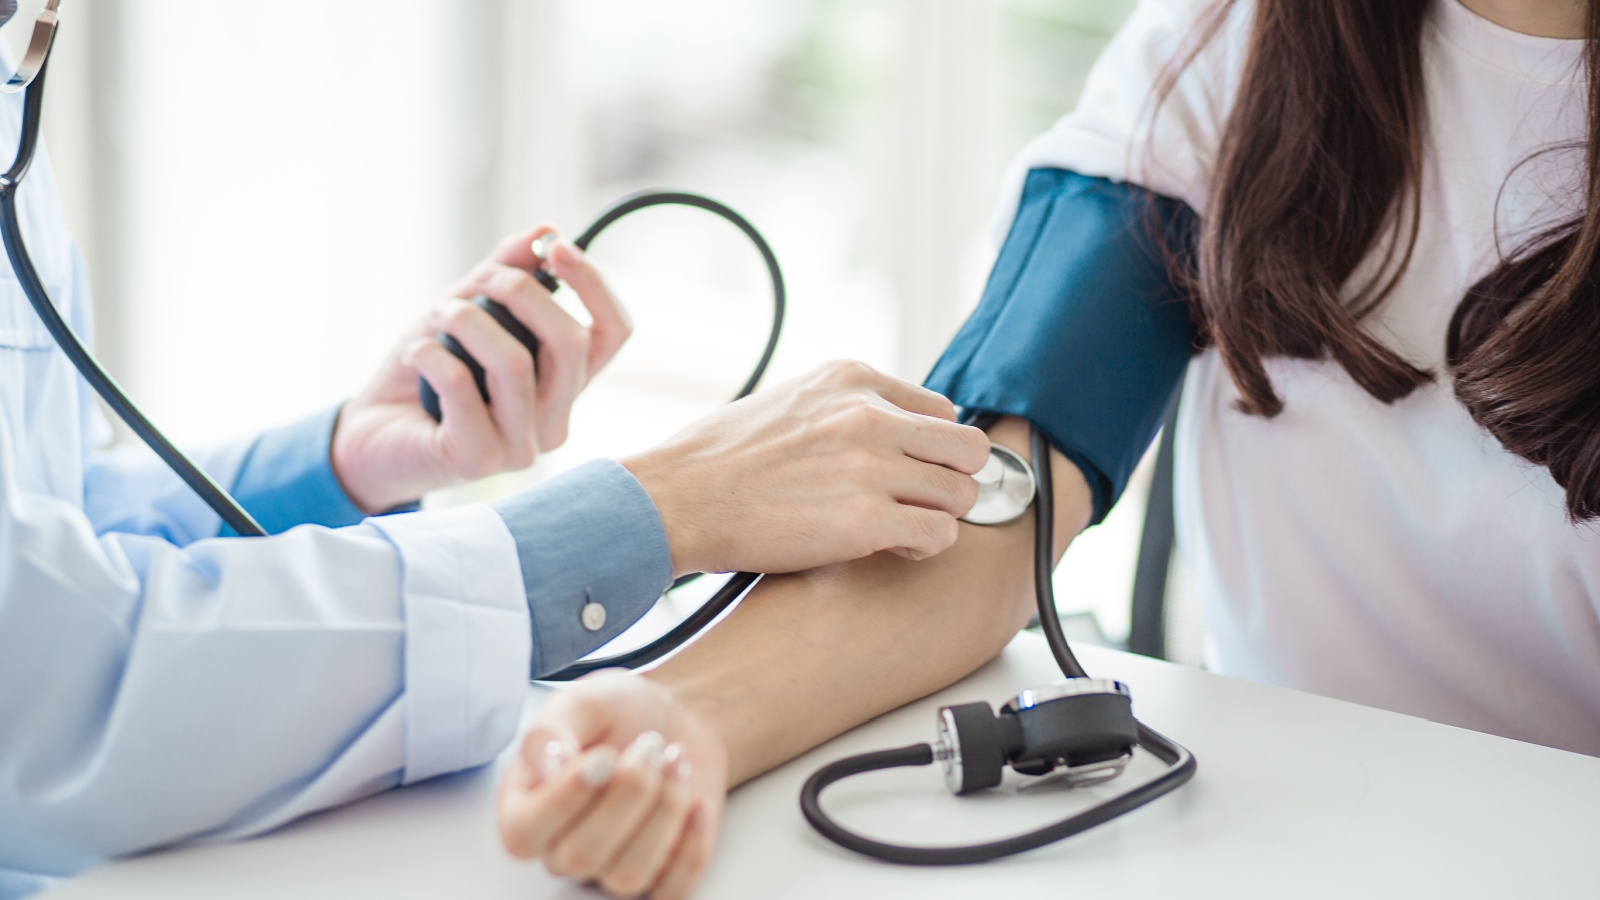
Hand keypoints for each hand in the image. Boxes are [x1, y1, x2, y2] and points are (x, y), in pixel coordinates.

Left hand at [331, 225, 632, 511]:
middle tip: (480, 278)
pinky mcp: (478, 460)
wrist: (368, 435)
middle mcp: (554, 420)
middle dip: (523, 291)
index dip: (594, 283)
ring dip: (469, 320)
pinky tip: (415, 353)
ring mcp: (521, 447)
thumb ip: (505, 274)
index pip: (613, 333)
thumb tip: (544, 230)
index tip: (554, 248)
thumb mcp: (466, 311)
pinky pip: (462, 387)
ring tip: (440, 314)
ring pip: (517, 365)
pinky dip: (431, 354)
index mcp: (564, 385)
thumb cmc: (423, 375)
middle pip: (572, 343)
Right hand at [498, 673, 729, 898]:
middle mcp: (561, 847)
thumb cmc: (618, 713)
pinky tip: (697, 801)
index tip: (604, 756)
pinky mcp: (658, 875)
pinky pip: (672, 890)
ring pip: (628, 875)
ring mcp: (609, 867)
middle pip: (581, 856)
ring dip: (663, 810)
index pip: (523, 834)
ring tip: (676, 759)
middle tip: (651, 745)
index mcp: (526, 805)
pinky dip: (693, 846)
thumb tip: (548, 765)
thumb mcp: (580, 702)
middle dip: (628, 792)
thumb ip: (551, 730)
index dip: (564, 800)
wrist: (672, 719)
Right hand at [621, 360, 989, 574]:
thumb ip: (844, 407)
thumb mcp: (789, 400)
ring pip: (963, 493)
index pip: (942, 409)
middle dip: (950, 480)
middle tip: (917, 503)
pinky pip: (941, 535)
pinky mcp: (866, 519)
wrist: (676, 498)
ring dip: (938, 517)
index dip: (930, 448)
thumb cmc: (719, 459)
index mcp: (852, 378)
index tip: (908, 470)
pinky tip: (891, 548)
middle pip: (967, 448)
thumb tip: (888, 429)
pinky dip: (924, 547)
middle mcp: (869, 414)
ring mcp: (871, 466)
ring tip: (899, 529)